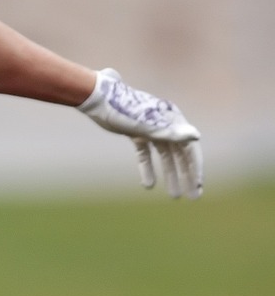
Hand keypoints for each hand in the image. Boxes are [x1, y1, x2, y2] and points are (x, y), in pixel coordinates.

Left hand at [78, 68, 202, 198]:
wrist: (98, 98)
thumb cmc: (123, 109)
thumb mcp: (147, 125)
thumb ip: (171, 132)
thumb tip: (196, 136)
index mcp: (172, 119)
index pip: (190, 147)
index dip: (196, 167)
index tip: (198, 186)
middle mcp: (165, 123)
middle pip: (180, 154)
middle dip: (187, 176)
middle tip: (193, 197)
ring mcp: (150, 128)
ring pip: (165, 156)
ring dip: (170, 175)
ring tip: (175, 196)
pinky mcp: (135, 133)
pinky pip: (145, 154)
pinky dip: (147, 169)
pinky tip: (148, 186)